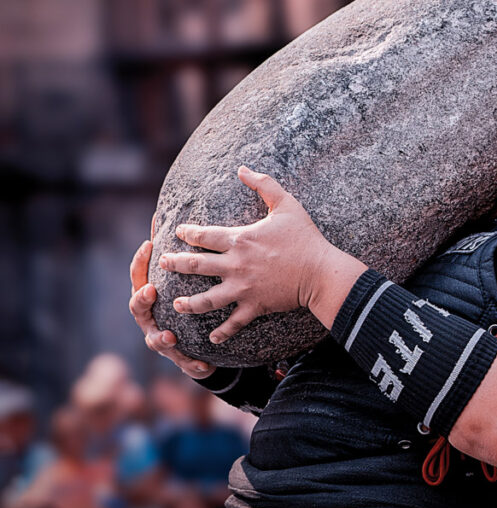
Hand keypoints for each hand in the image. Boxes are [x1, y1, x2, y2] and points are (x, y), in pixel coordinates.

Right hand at [128, 235, 212, 378]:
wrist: (200, 342)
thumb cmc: (186, 298)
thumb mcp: (181, 276)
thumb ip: (173, 250)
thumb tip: (164, 213)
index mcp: (150, 294)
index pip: (139, 274)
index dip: (141, 260)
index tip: (149, 244)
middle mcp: (150, 316)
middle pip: (137, 307)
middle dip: (141, 299)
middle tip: (150, 290)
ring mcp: (160, 337)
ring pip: (153, 339)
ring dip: (160, 338)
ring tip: (170, 337)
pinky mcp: (179, 358)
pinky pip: (183, 362)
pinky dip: (191, 364)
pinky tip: (203, 365)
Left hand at [158, 166, 334, 343]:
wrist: (322, 272)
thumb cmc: (305, 237)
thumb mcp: (287, 204)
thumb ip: (264, 184)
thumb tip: (243, 168)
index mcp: (240, 239)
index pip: (204, 235)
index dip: (187, 233)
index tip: (179, 232)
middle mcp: (235, 265)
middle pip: (195, 266)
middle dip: (175, 264)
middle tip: (164, 264)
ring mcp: (243, 288)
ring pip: (206, 299)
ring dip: (189, 302)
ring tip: (177, 304)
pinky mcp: (255, 306)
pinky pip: (233, 323)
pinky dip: (222, 332)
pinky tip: (212, 338)